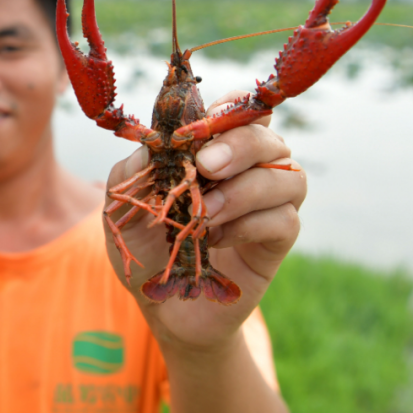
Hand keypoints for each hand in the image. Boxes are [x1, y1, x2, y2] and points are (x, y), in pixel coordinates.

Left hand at [104, 91, 306, 350]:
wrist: (160, 306)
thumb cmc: (146, 247)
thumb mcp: (124, 206)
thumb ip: (135, 171)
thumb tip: (154, 143)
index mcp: (214, 151)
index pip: (242, 112)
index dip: (235, 106)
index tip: (210, 116)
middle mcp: (249, 171)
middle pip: (270, 138)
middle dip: (240, 145)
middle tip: (204, 166)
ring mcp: (267, 206)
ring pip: (288, 176)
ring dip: (245, 189)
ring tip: (206, 213)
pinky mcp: (276, 243)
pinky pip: (285, 220)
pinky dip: (250, 224)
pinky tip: (217, 238)